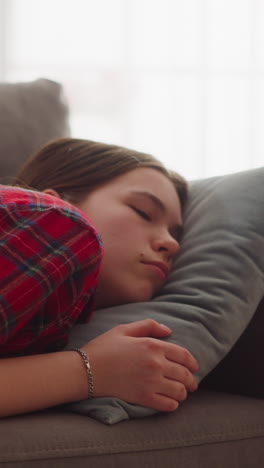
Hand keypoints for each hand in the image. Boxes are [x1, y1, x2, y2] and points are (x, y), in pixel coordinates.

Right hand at [82, 319, 197, 411]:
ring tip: (181, 393)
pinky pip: (168, 405)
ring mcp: (151, 382)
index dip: (193, 363)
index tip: (194, 368)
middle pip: (185, 375)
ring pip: (180, 391)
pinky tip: (170, 402)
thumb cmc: (104, 347)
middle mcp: (156, 364)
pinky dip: (173, 404)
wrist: (86, 369)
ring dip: (183, 393)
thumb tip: (168, 331)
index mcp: (153, 345)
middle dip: (192, 380)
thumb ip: (149, 326)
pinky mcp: (143, 398)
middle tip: (192, 384)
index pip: (184, 356)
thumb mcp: (125, 329)